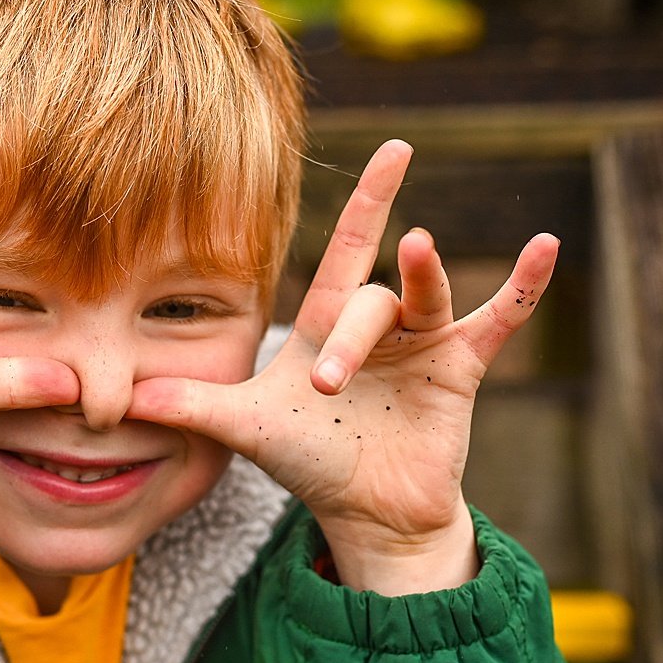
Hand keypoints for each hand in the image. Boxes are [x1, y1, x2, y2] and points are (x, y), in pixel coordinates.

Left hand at [128, 140, 557, 593]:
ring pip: (421, 302)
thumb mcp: (244, 428)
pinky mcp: (459, 373)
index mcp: (329, 322)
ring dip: (420, 285)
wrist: (364, 514)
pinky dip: (521, 287)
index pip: (348, 248)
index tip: (394, 148)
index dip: (367, 200)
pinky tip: (546, 248)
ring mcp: (423, 345)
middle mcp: (379, 324)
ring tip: (418, 251)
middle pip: (371, 295)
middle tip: (324, 385)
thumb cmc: (308, 462)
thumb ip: (188, 403)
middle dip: (352, 330)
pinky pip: (496, 320)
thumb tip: (116, 394)